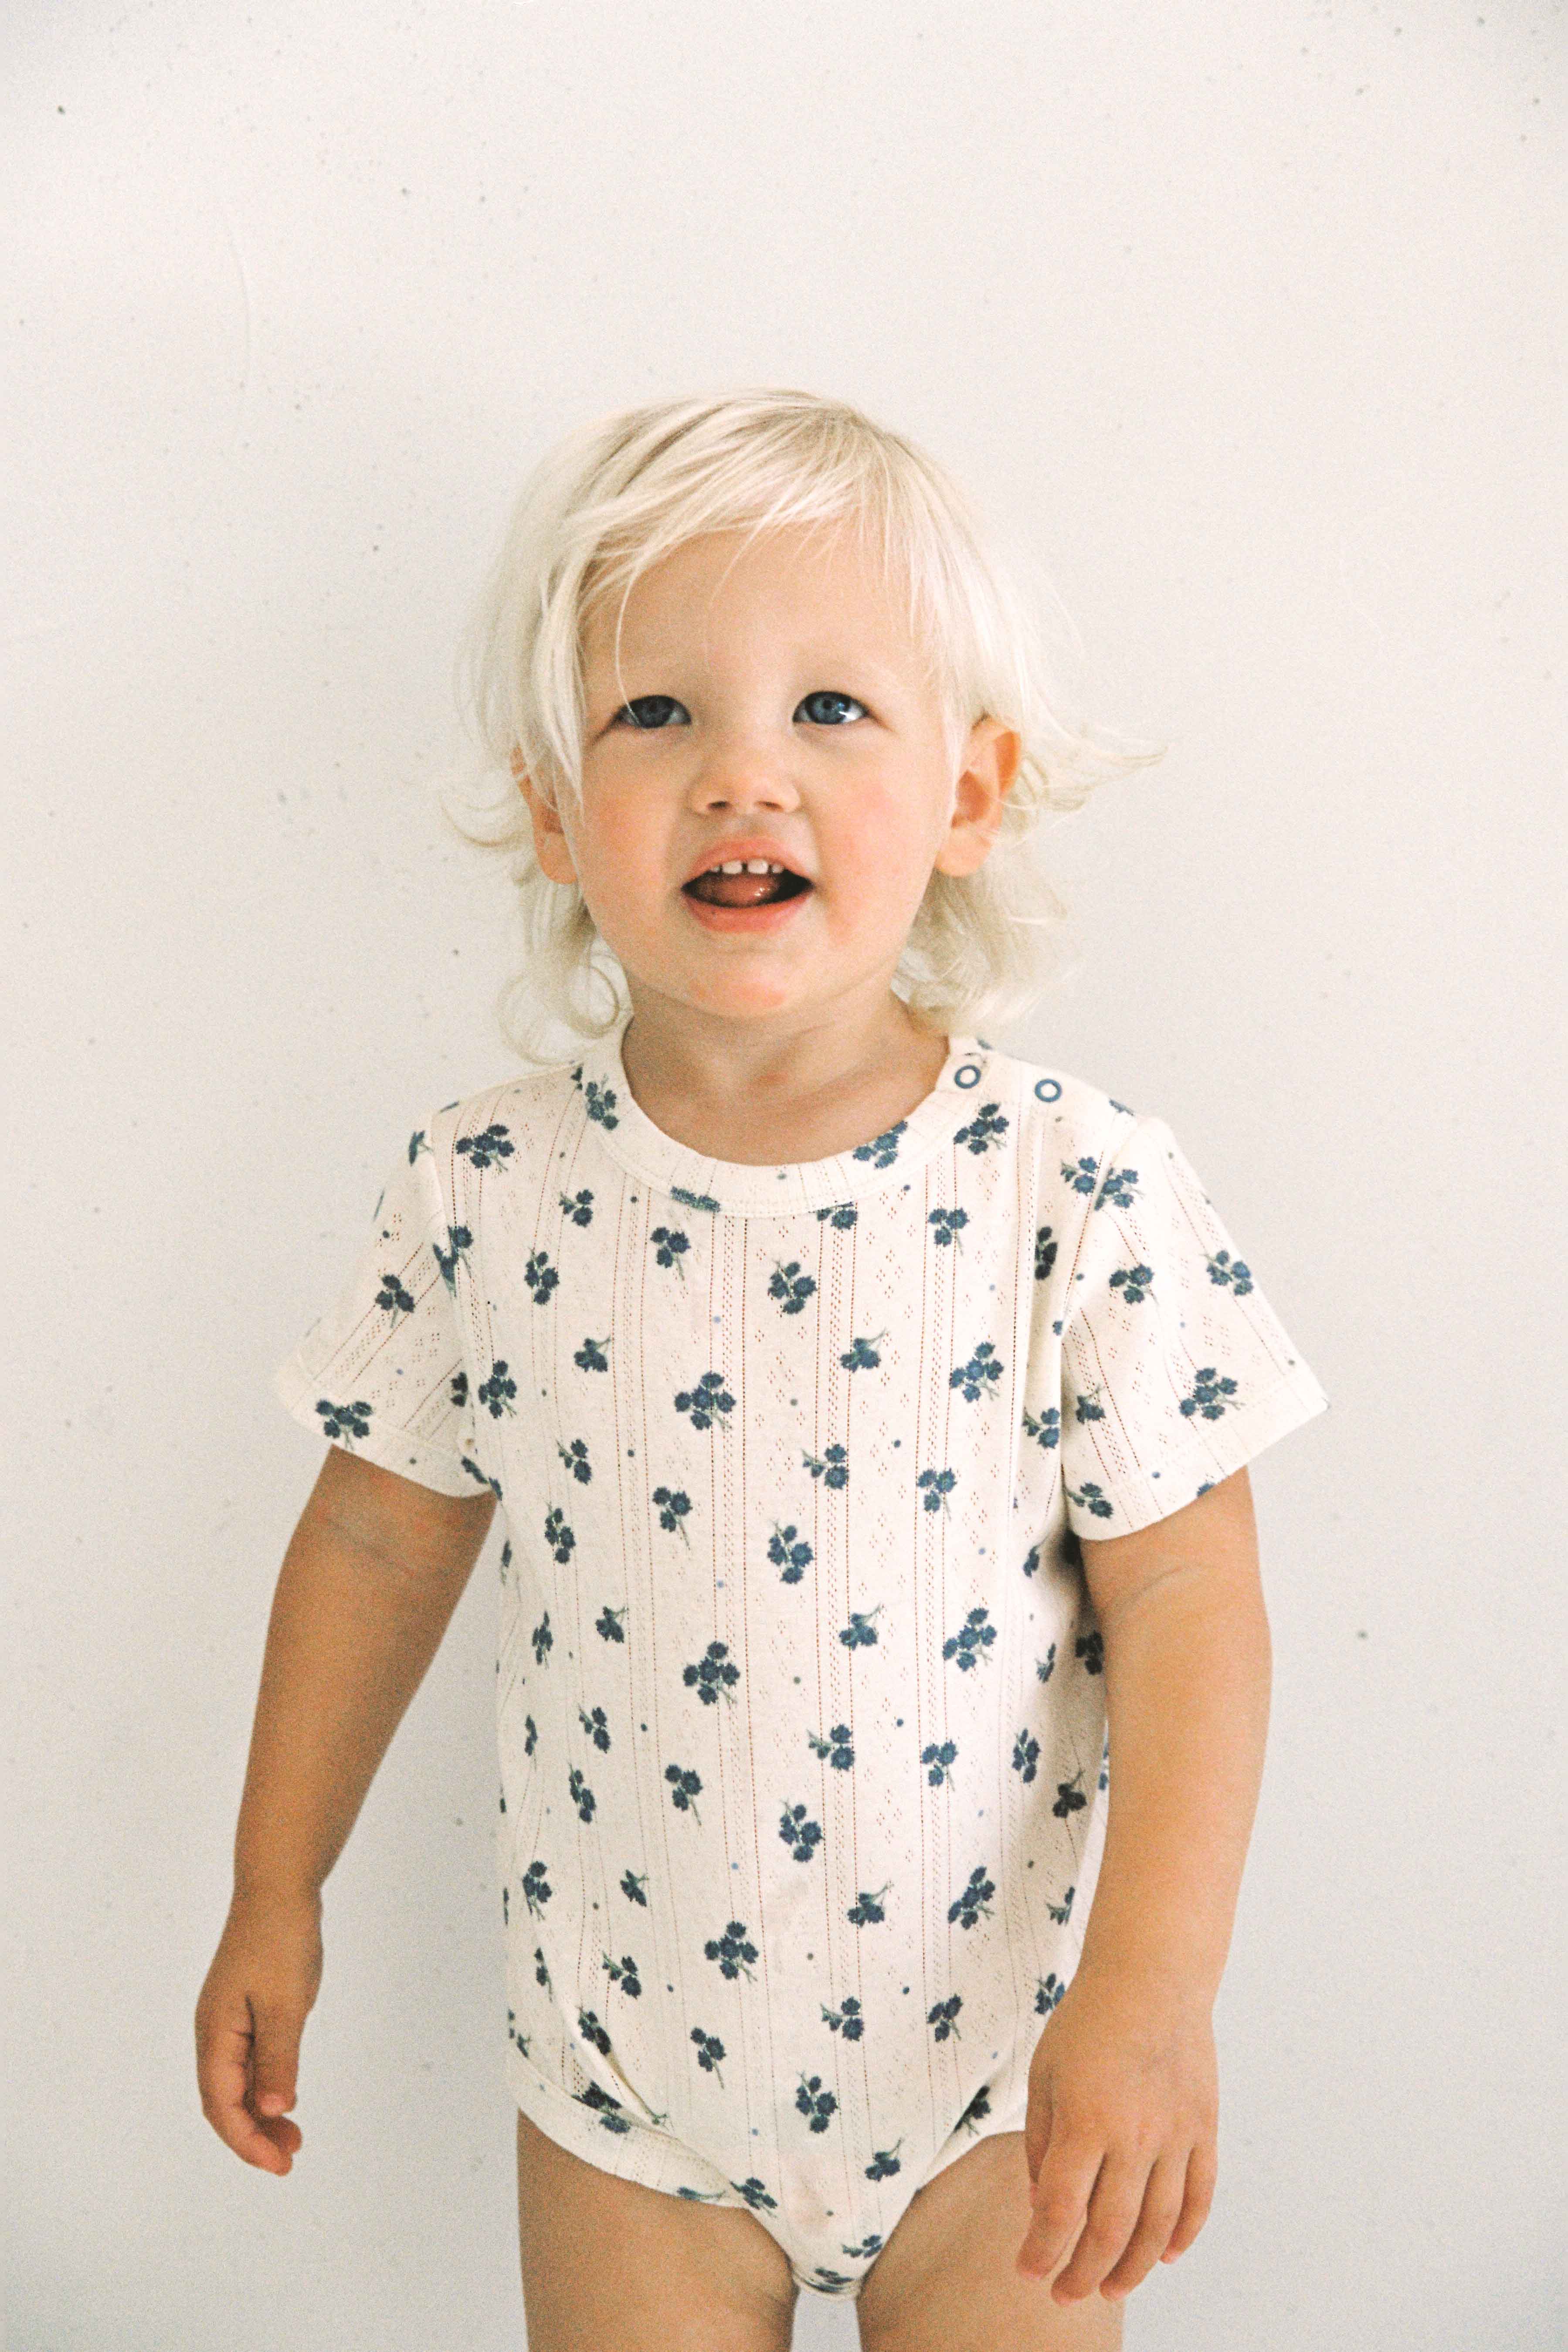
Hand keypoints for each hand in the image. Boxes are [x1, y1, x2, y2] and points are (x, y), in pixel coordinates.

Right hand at [195, 1884, 322, 2173]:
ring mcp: (227, 2022)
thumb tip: (273, 2108)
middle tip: (291, 2158)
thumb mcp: (286, 2004)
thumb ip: (278, 2058)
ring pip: (237, 2084)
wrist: (278, 1889)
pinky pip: (248, 2061)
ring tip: (293, 2137)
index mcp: (215, 2034)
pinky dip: (266, 2084)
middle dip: (253, 2135)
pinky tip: (285, 2097)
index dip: (248, 2140)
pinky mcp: (244, 2011)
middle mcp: (213, 2033)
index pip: (223, 2105)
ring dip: (261, 2113)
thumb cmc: (281, 1941)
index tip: (280, 2164)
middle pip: (225, 2101)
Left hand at [1016, 1966, 1218, 2304]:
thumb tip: (1044, 2202)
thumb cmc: (1088, 2021)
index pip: (1061, 2208)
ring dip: (1133, 2265)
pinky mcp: (1204, 2128)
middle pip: (1110, 2229)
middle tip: (1065, 2295)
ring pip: (1159, 2224)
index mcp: (1085, 2119)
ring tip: (1111, 2287)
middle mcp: (1134, 2134)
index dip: (1043, 2249)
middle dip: (1083, 2272)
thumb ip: (1043, 2141)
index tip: (1028, 2272)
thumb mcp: (1045, 2074)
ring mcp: (1176, 2134)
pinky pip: (1199, 2196)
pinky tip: (1166, 2256)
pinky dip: (1184, 2233)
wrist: (1151, 1977)